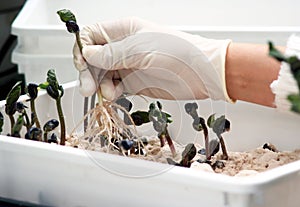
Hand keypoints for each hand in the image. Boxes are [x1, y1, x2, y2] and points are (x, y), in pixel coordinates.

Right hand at [73, 17, 232, 101]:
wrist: (201, 73)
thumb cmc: (178, 51)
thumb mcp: (140, 49)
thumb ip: (112, 53)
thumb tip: (88, 54)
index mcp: (123, 31)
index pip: (92, 36)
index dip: (83, 49)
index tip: (83, 63)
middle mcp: (123, 48)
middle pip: (94, 58)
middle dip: (88, 71)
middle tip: (89, 86)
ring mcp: (128, 66)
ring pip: (102, 74)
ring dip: (99, 85)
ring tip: (107, 93)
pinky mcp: (134, 82)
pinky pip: (114, 87)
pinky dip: (110, 93)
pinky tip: (114, 95)